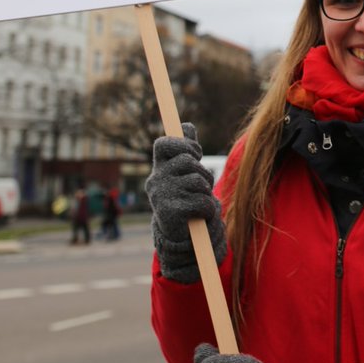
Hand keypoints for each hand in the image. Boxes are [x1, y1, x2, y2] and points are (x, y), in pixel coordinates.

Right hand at [145, 123, 226, 282]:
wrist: (179, 236)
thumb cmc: (185, 198)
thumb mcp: (185, 173)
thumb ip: (186, 150)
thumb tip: (186, 126)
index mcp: (159, 168)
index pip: (164, 143)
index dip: (183, 144)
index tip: (196, 153)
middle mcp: (155, 180)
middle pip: (188, 161)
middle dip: (203, 173)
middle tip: (201, 187)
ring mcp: (161, 196)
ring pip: (199, 182)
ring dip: (207, 193)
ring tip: (199, 203)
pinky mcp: (170, 213)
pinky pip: (202, 202)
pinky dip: (208, 209)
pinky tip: (199, 216)